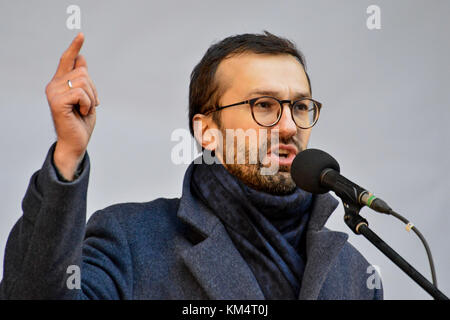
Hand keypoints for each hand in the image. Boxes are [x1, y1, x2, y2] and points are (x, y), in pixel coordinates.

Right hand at [45, 33, 98, 179]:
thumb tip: (81, 59)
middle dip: (93, 88)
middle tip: (89, 105)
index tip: (82, 35)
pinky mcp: (57, 101)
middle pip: (83, 71)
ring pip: (83, 81)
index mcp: (60, 83)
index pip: (67, 60)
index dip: (75, 47)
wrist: (76, 142)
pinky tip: (81, 112)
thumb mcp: (86, 98)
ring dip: (91, 97)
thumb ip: (82, 80)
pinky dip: (87, 104)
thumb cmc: (81, 122)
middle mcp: (54, 85)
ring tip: (84, 109)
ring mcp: (53, 92)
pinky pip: (81, 93)